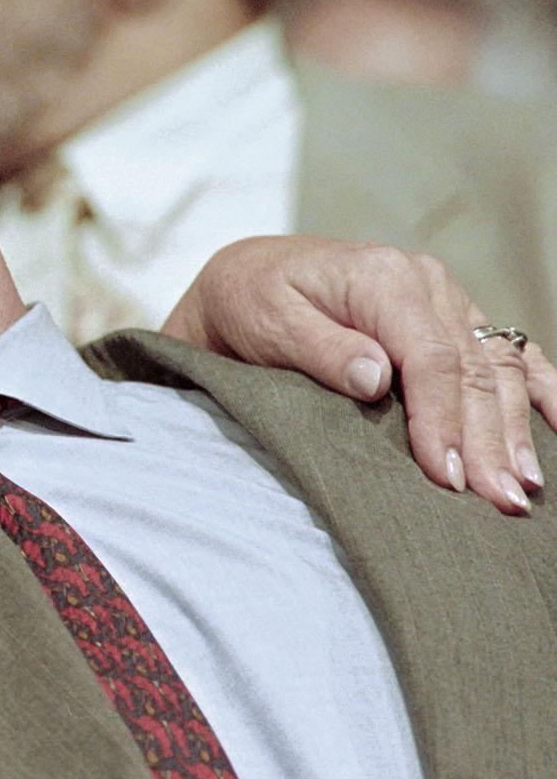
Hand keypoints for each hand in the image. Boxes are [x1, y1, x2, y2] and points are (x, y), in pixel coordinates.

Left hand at [163, 236, 555, 512]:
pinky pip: (509, 353)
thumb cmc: (251, 301)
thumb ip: (322, 349)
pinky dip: (538, 390)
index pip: (431, 359)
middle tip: (498, 501)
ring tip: (522, 487)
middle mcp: (426, 283)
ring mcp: (447, 299)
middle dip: (488, 441)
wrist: (249, 277)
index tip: (445, 476)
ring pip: (499, 368)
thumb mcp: (268, 321)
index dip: (443, 421)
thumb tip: (375, 379)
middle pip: (473, 371)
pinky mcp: (454, 318)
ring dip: (515, 431)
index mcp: (383, 278)